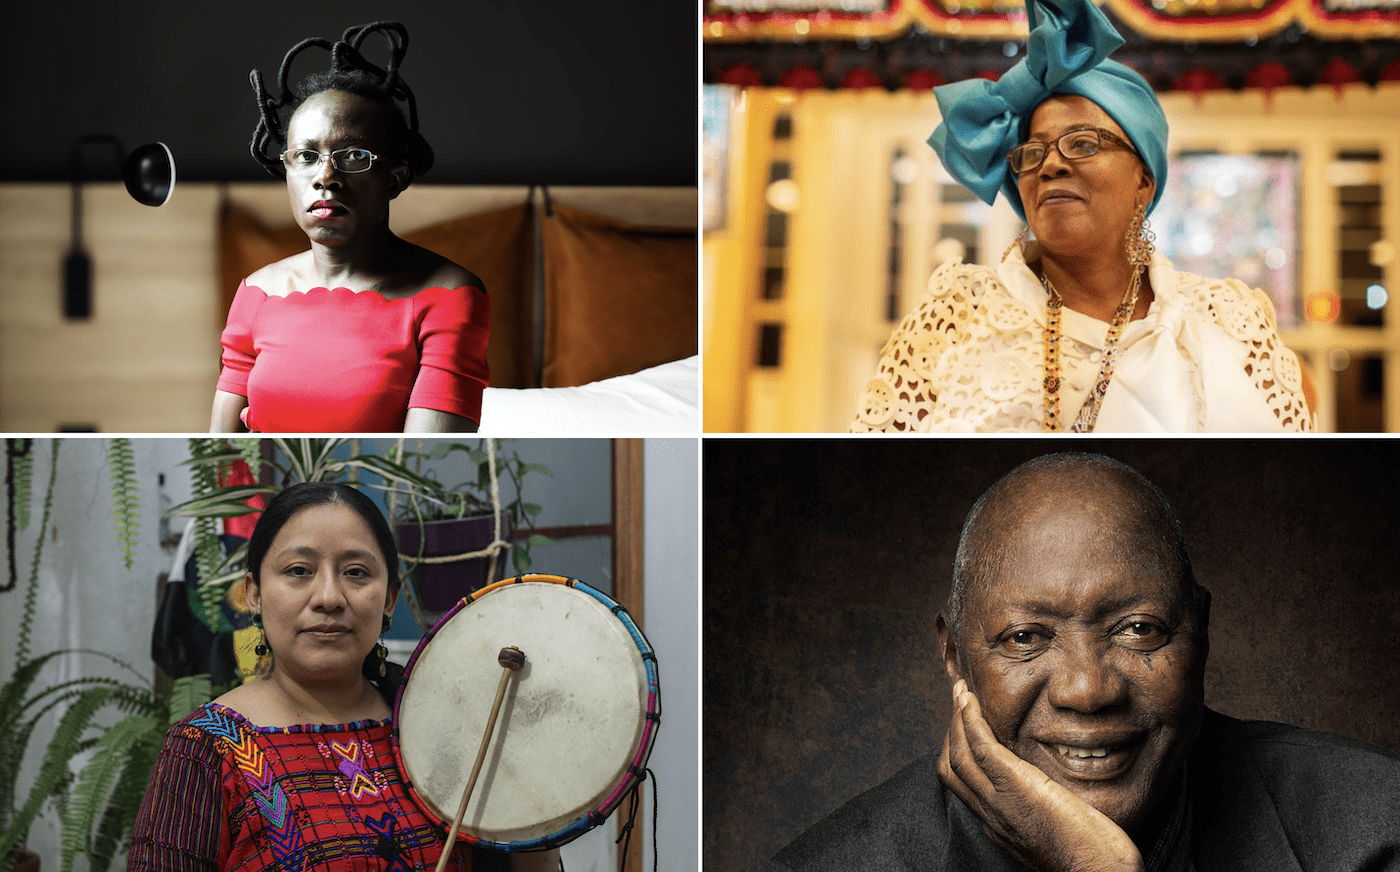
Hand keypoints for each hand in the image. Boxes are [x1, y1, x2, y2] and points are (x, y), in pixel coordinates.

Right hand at [937, 679, 1143, 871]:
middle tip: (957, 702)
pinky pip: (981, 746)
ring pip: (959, 754)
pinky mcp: (1016, 785)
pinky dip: (970, 720)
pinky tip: (971, 702)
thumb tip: (1049, 795)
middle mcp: (991, 814)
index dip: (958, 752)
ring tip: (961, 693)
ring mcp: (999, 801)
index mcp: (1000, 825)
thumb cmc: (1092, 862)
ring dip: (957, 718)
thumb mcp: (1054, 835)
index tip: (964, 728)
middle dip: (950, 730)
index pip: (964, 785)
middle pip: (951, 767)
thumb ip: (1041, 815)